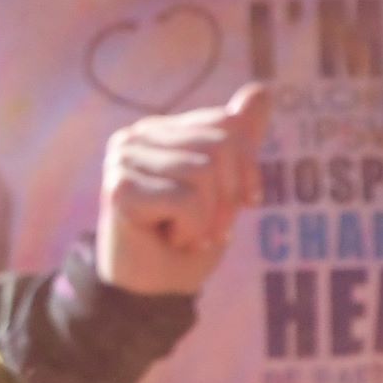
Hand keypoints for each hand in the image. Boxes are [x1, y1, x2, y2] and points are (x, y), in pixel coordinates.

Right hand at [96, 82, 272, 294]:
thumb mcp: (223, 186)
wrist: (150, 291)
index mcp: (159, 129)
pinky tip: (169, 239)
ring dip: (209, 218)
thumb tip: (262, 90)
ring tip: (187, 234)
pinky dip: (191, 230)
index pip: (227, 124)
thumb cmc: (185, 239)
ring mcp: (122, 161)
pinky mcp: (119, 190)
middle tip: (212, 228)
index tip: (244, 203)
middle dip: (229, 197)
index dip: (248, 167)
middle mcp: (135, 136)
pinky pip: (188, 201)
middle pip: (220, 146)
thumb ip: (238, 139)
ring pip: (205, 173)